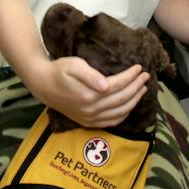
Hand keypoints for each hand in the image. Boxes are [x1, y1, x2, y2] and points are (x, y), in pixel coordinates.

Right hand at [33, 57, 149, 129]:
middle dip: (136, 87)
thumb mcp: (72, 65)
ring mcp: (90, 118)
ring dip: (134, 100)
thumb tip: (106, 85)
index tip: (139, 67)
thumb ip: (90, 75)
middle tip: (146, 76)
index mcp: (88, 95)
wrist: (43, 86)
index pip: (117, 86)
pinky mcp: (88, 122)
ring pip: (120, 112)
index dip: (130, 77)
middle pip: (121, 99)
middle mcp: (91, 110)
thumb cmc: (59, 71)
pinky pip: (111, 122)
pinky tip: (130, 105)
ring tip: (143, 88)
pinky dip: (124, 114)